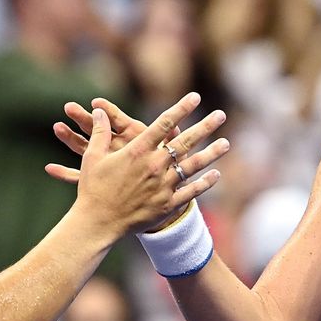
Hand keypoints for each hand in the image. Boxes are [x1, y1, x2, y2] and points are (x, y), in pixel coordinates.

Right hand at [66, 93, 228, 234]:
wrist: (97, 223)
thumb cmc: (93, 188)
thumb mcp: (93, 156)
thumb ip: (100, 132)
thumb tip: (100, 110)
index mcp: (138, 151)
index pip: (164, 124)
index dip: (181, 109)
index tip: (195, 97)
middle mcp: (154, 166)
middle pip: (185, 142)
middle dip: (205, 127)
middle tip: (221, 115)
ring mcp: (163, 186)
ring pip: (193, 166)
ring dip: (211, 154)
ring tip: (226, 143)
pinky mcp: (166, 204)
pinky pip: (190, 192)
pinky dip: (204, 183)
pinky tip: (216, 175)